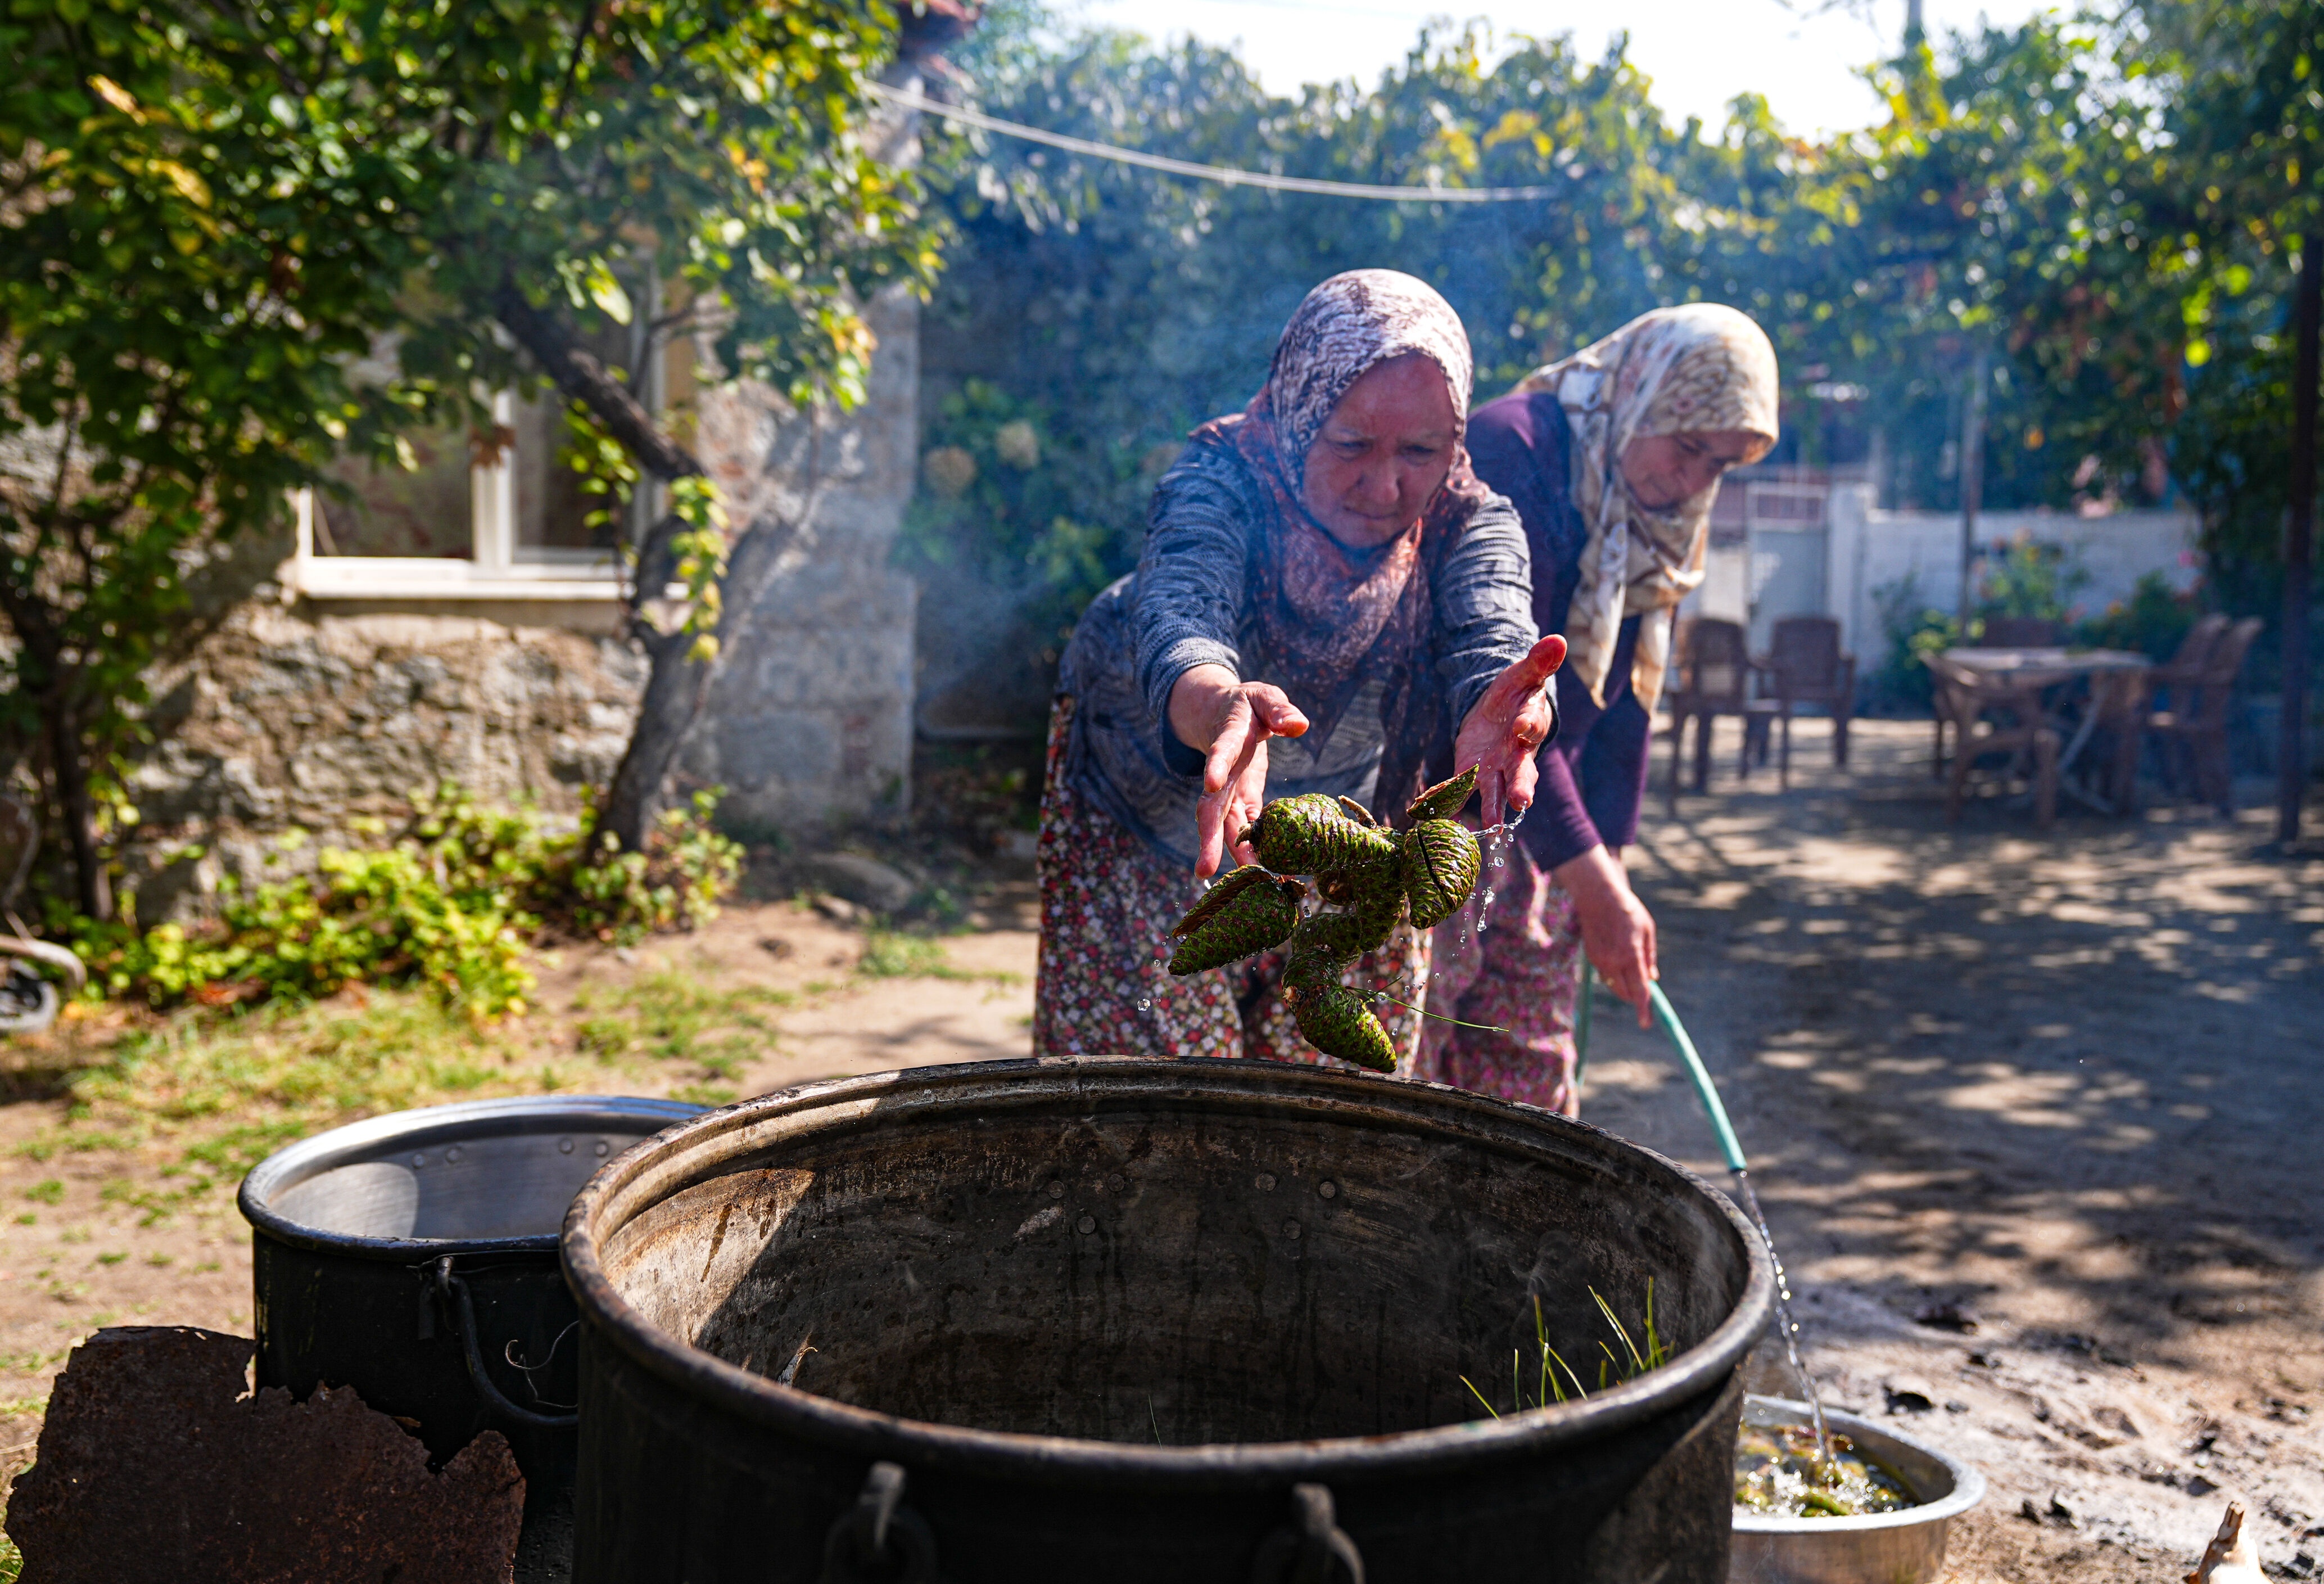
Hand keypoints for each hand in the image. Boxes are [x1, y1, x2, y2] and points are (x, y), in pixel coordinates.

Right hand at [1167, 665, 1309, 877]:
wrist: (1224, 714)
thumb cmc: (1249, 705)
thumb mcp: (1265, 697)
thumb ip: (1279, 709)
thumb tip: (1299, 726)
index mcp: (1229, 738)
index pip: (1220, 752)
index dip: (1216, 767)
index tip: (1211, 784)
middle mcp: (1224, 772)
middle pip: (1211, 807)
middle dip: (1208, 838)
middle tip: (1203, 870)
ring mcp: (1230, 791)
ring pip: (1225, 826)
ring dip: (1232, 854)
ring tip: (1247, 882)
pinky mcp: (1241, 801)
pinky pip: (1244, 829)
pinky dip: (1252, 851)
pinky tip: (1266, 874)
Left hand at [1451, 635, 1566, 825]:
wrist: (1499, 713)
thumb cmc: (1516, 693)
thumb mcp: (1523, 674)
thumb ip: (1538, 662)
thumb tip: (1558, 639)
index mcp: (1530, 725)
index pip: (1532, 726)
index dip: (1527, 726)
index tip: (1521, 729)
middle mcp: (1516, 755)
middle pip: (1522, 772)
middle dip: (1522, 787)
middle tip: (1523, 802)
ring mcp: (1495, 769)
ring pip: (1497, 791)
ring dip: (1494, 809)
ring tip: (1493, 828)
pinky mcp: (1471, 773)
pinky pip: (1460, 790)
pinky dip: (1448, 802)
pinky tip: (1433, 815)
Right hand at [1552, 844, 1657, 1027]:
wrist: (1598, 896)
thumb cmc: (1628, 910)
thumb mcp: (1647, 930)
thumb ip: (1650, 956)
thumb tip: (1653, 978)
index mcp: (1631, 955)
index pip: (1639, 990)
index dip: (1644, 1009)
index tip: (1646, 1024)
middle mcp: (1613, 962)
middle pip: (1624, 993)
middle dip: (1635, 997)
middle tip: (1643, 990)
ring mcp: (1600, 960)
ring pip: (1613, 985)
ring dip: (1624, 985)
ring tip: (1631, 964)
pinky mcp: (1591, 956)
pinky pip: (1605, 973)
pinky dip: (1613, 973)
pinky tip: (1617, 955)